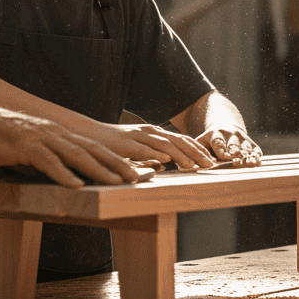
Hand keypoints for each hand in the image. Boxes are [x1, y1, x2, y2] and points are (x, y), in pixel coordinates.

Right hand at [0, 109, 142, 187]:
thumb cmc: (6, 139)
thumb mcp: (35, 149)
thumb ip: (52, 159)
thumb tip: (69, 176)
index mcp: (61, 135)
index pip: (95, 148)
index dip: (116, 159)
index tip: (135, 170)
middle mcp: (57, 134)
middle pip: (93, 151)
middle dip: (117, 164)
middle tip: (136, 177)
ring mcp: (43, 138)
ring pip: (76, 155)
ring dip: (98, 170)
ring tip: (115, 183)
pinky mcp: (27, 146)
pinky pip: (49, 162)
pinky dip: (63, 174)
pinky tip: (76, 185)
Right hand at [98, 122, 216, 170]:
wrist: (86, 135)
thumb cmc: (112, 145)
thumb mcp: (136, 149)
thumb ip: (150, 154)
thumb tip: (164, 164)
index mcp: (154, 133)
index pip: (181, 140)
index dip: (197, 149)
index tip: (211, 161)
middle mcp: (148, 132)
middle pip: (178, 141)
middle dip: (195, 153)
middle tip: (210, 165)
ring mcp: (136, 136)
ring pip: (163, 145)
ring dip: (180, 156)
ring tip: (194, 167)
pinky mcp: (124, 143)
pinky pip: (141, 149)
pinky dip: (154, 154)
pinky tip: (165, 160)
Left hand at [196, 127, 262, 165]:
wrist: (225, 127)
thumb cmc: (210, 141)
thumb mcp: (202, 141)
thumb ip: (199, 151)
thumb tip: (194, 165)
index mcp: (216, 134)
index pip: (219, 143)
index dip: (221, 151)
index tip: (224, 158)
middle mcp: (230, 135)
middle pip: (233, 146)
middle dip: (235, 154)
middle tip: (236, 163)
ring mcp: (242, 138)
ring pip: (245, 148)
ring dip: (247, 156)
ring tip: (249, 164)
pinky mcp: (251, 143)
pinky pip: (255, 149)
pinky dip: (256, 156)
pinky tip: (257, 163)